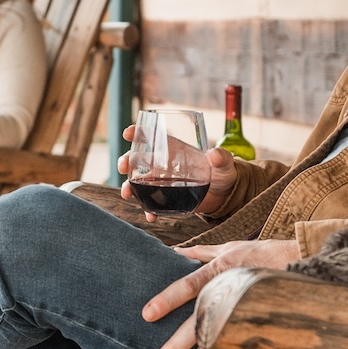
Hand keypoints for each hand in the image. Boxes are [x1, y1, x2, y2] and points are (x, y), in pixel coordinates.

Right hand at [117, 129, 238, 218]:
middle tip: (123, 167)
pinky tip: (151, 216)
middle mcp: (164, 164)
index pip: (152, 136)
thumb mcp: (223, 164)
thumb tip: (214, 155)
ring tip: (126, 194)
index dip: (138, 132)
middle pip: (138, 159)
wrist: (225, 195)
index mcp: (174, 149)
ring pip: (139, 182)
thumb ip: (221, 159)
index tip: (128, 132)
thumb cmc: (223, 173)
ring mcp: (163, 183)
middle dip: (125, 161)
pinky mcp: (166, 199)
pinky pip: (152, 204)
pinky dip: (149, 210)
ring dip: (129, 187)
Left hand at [140, 237, 302, 348]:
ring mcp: (248, 311)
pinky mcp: (261, 327)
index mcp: (221, 271)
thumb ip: (203, 253)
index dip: (168, 299)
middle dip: (178, 344)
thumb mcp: (232, 248)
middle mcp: (232, 292)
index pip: (190, 285)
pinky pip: (239, 348)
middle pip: (201, 321)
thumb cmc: (266, 254)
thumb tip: (175, 252)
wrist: (308, 261)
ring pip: (219, 341)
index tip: (147, 315)